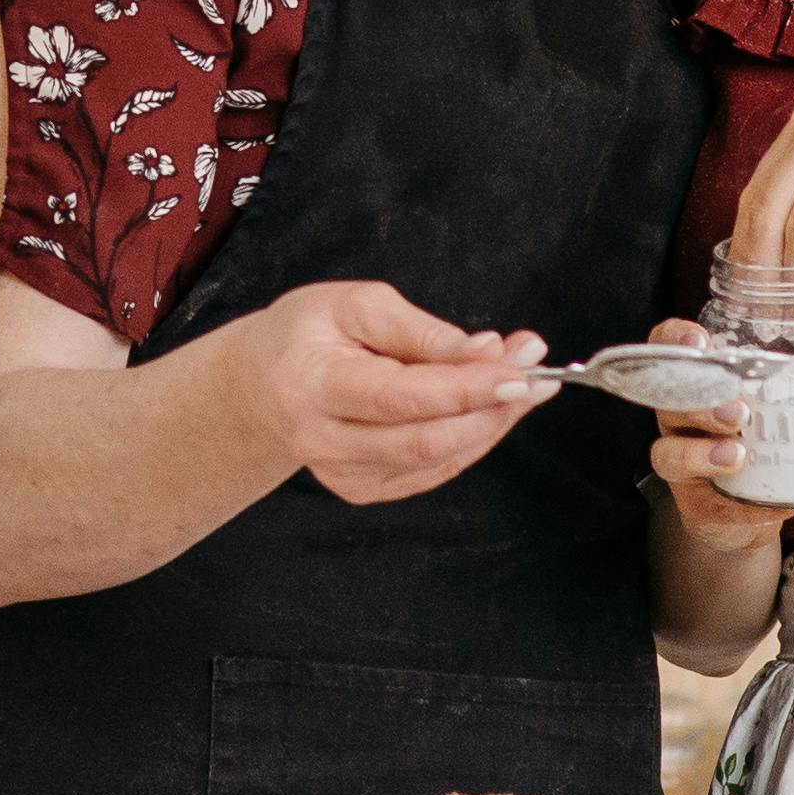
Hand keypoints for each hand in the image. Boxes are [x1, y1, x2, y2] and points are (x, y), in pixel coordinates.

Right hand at [218, 277, 547, 505]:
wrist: (259, 384)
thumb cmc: (307, 333)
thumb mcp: (356, 305)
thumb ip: (422, 332)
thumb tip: (487, 353)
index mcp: (313, 385)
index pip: (402, 397)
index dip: (467, 387)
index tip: (520, 368)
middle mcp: (322, 441)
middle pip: (428, 439)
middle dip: (492, 407)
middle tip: (534, 367)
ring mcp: (341, 475)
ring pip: (439, 459)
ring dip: (491, 421)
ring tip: (519, 376)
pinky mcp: (361, 490)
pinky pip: (434, 469)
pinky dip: (470, 438)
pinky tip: (485, 406)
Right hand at [627, 314, 793, 556]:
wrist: (751, 510)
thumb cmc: (767, 442)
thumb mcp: (778, 406)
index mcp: (699, 385)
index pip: (669, 348)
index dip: (674, 340)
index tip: (700, 342)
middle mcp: (680, 419)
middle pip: (670, 402)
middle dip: (702, 404)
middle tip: (739, 412)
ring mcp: (682, 462)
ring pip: (668, 453)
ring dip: (702, 455)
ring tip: (738, 456)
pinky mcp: (696, 504)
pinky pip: (707, 504)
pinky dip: (740, 506)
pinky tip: (768, 505)